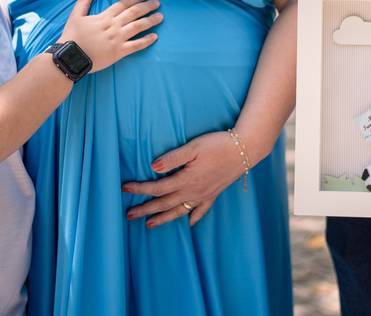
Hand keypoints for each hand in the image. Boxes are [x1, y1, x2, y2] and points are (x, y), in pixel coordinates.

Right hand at [61, 0, 161, 72]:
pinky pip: (136, 45)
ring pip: (138, 27)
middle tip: (157, 3)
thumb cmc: (72, 37)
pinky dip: (147, 40)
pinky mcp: (119, 52)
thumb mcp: (75, 17)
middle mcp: (113, 26)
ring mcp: (117, 38)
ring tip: (160, 16)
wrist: (71, 57)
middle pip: (134, 13)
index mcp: (104, 17)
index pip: (123, 4)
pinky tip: (155, 37)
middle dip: (147, 6)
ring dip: (150, 20)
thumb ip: (83, 2)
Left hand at [121, 131, 242, 226]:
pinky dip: (194, 217)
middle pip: (165, 204)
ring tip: (150, 225)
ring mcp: (204, 195)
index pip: (157, 188)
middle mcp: (193, 191)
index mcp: (186, 180)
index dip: (139, 189)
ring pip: (180, 211)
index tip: (124, 189)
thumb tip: (153, 168)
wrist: (245, 150)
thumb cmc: (218, 144)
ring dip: (164, 219)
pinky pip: (201, 210)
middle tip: (129, 216)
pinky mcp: (214, 194)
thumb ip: (173, 158)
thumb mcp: (193, 147)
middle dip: (145, 210)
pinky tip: (190, 223)